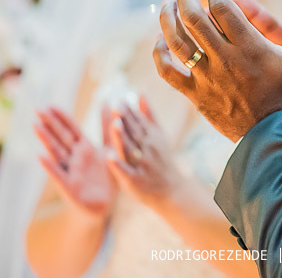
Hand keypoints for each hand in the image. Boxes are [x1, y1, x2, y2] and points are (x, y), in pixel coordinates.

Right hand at [34, 106, 116, 218]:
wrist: (107, 205)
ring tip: (36, 126)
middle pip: (61, 138)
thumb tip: (109, 102)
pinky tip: (40, 157)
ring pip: (57, 152)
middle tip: (37, 109)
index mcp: (85, 148)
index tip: (51, 105)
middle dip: (50, 124)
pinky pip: (58, 175)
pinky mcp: (69, 187)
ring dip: (47, 139)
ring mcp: (70, 171)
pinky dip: (50, 166)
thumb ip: (108, 127)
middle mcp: (75, 158)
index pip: (72, 129)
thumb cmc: (107, 176)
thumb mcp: (111, 148)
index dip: (62, 118)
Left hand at [105, 97, 185, 211]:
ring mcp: (141, 164)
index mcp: (151, 136)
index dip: (129, 111)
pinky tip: (109, 157)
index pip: (139, 121)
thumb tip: (140, 92)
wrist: (172, 189)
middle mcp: (147, 149)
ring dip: (122, 138)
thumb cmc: (161, 159)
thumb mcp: (158, 134)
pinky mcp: (135, 180)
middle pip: (134, 132)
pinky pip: (126, 172)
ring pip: (130, 149)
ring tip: (115, 125)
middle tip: (117, 106)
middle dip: (126, 120)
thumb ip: (149, 114)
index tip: (121, 99)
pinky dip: (118, 165)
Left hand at [153, 0, 281, 141]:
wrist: (274, 137)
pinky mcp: (195, 95)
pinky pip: (168, 72)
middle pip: (193, 17)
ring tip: (169, 3)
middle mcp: (224, 59)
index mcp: (249, 47)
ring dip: (168, 17)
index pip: (221, 5)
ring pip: (176, 41)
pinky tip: (161, 40)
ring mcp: (206, 78)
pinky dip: (160, 53)